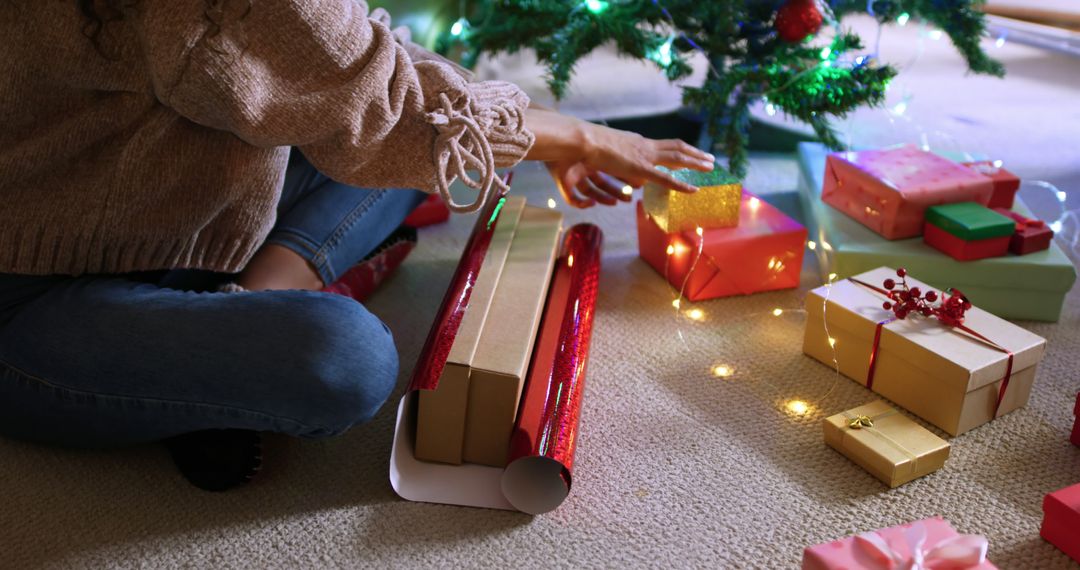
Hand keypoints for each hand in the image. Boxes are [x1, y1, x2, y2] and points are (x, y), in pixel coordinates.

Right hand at [524, 109, 715, 207]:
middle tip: (709, 159)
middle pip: (675, 148)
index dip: (678, 150)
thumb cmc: (583, 149)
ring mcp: (643, 155)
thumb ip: (615, 169)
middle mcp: (643, 146)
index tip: (689, 153)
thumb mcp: (603, 159)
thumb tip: (622, 181)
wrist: (579, 140)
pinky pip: (665, 178)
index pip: (662, 145)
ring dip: (695, 162)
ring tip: (711, 167)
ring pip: (677, 159)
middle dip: (694, 154)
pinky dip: (681, 184)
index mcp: (635, 142)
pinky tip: (693, 189)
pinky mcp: (640, 168)